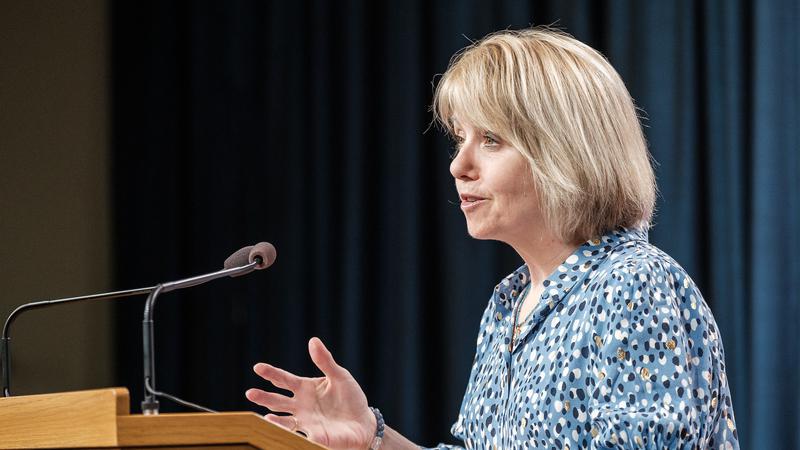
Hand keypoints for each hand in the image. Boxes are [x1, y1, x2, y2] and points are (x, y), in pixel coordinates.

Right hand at [246, 337, 375, 449]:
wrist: (364, 422)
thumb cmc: (351, 398)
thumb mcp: (340, 376)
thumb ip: (325, 361)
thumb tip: (313, 341)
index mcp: (305, 388)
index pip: (284, 380)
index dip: (271, 373)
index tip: (258, 367)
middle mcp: (300, 405)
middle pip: (277, 401)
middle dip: (263, 397)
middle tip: (250, 393)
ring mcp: (305, 421)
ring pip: (283, 420)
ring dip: (273, 419)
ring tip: (263, 417)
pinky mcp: (314, 436)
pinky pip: (299, 436)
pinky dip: (289, 434)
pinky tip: (284, 432)